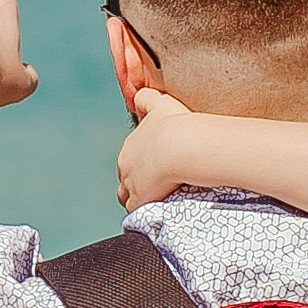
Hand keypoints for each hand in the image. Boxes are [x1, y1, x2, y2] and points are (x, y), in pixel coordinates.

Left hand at [116, 85, 202, 208]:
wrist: (182, 145)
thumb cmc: (176, 123)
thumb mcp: (161, 103)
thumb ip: (147, 98)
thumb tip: (138, 95)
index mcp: (130, 146)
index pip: (130, 159)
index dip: (142, 164)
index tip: (156, 166)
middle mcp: (124, 165)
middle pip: (126, 178)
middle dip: (138, 181)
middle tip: (159, 184)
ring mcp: (129, 184)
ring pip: (126, 196)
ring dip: (137, 198)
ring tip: (155, 201)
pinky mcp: (137, 200)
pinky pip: (135, 211)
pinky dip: (143, 211)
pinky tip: (155, 211)